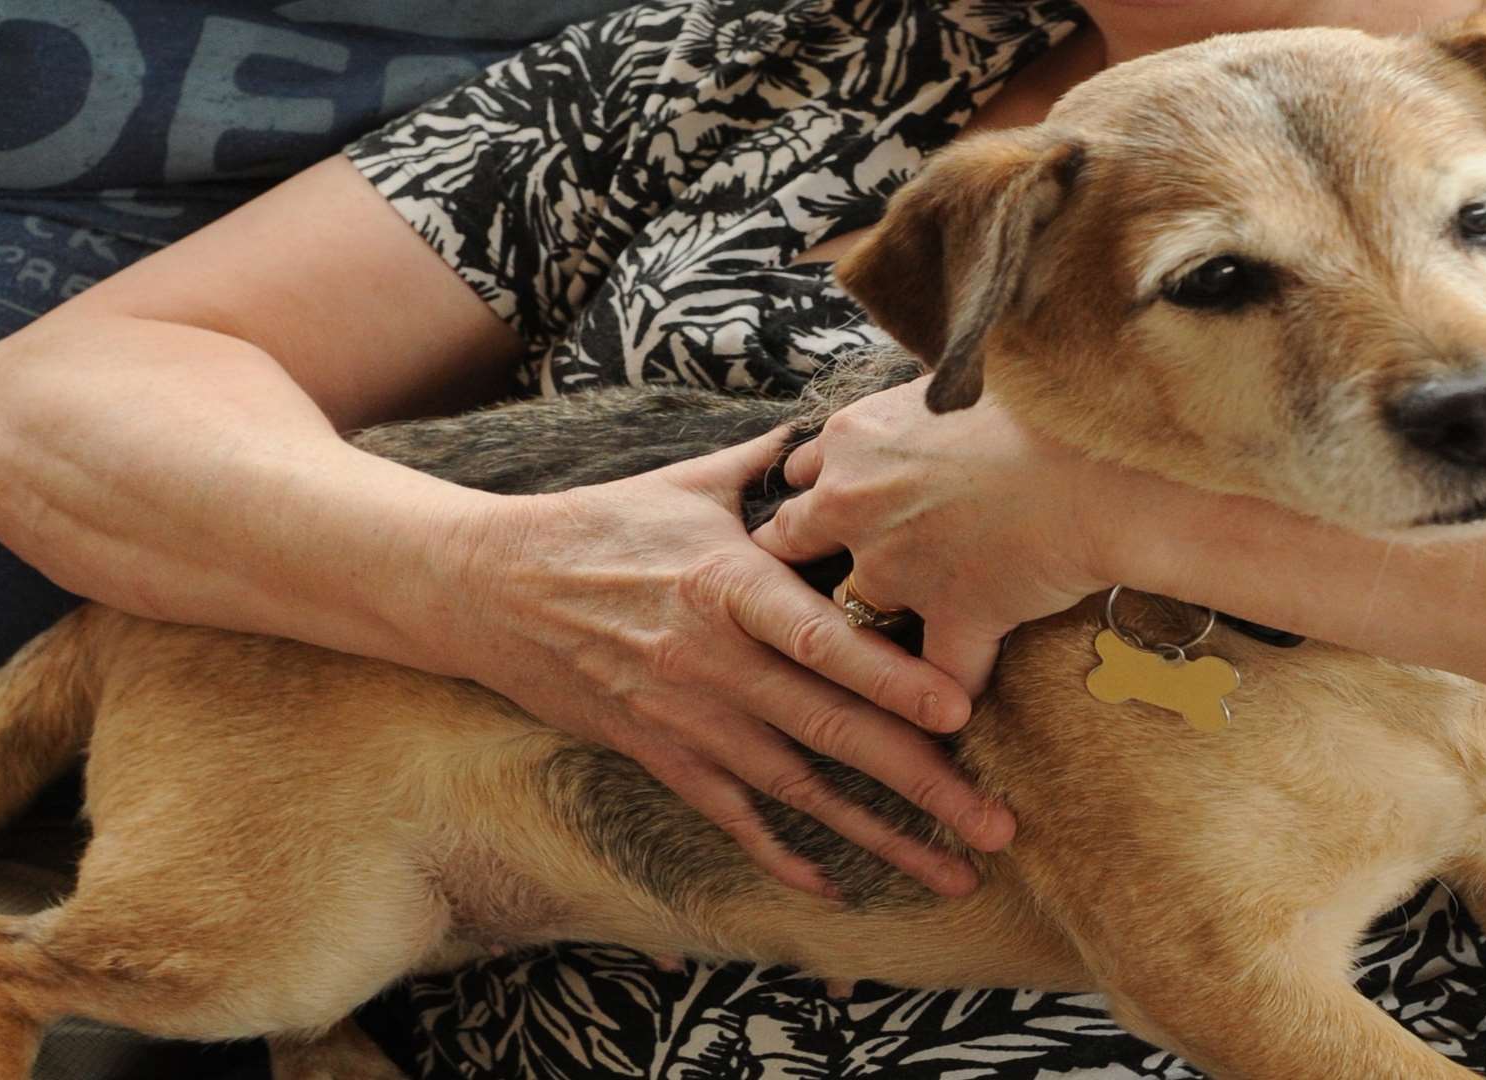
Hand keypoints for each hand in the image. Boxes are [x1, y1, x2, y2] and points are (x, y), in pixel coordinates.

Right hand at [438, 427, 1009, 897]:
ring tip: (951, 871)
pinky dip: (781, 854)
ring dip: (879, 836)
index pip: (824, 641)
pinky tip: (836, 887)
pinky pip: (730, 815)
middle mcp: (713, 662)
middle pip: (832, 732)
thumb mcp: (686, 484)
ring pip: (798, 789)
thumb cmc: (597, 526)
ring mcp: (686, 718)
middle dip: (923, 785)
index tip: (961, 713)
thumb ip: (766, 466)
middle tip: (996, 826)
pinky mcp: (659, 754)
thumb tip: (827, 431)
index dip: (893, 680)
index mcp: (728, 585)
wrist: (489, 586)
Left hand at [754, 379, 1115, 697]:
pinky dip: (950, 689)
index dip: (819, 499)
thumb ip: (913, 412)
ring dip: (879, 627)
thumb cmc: (1037, 403)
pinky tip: (961, 704)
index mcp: (855, 441)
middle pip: (802, 548)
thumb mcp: (953, 385)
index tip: (836, 511)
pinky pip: (941, 671)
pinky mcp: (953, 615)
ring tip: (901, 639)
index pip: (802, 478)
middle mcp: (857, 506)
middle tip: (850, 571)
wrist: (1098, 457)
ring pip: (857, 615)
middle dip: (822, 563)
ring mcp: (897, 568)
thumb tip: (920, 411)